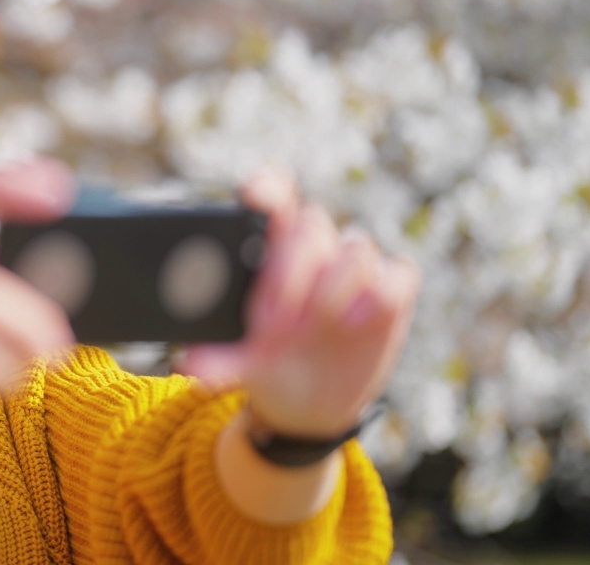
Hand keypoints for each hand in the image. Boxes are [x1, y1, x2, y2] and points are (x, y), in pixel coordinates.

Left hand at [181, 167, 420, 437]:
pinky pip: (399, 273)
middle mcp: (313, 250)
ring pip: (356, 249)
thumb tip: (191, 367)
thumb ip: (219, 361)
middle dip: (292, 269)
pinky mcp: (391, 292)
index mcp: (269, 250)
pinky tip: (358, 326)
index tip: (254, 195)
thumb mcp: (241, 364)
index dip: (268, 188)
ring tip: (314, 330)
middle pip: (311, 225)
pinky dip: (381, 296)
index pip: (273, 196)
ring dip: (334, 289)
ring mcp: (353, 269)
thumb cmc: (266, 364)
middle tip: (273, 321)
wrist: (308, 402)